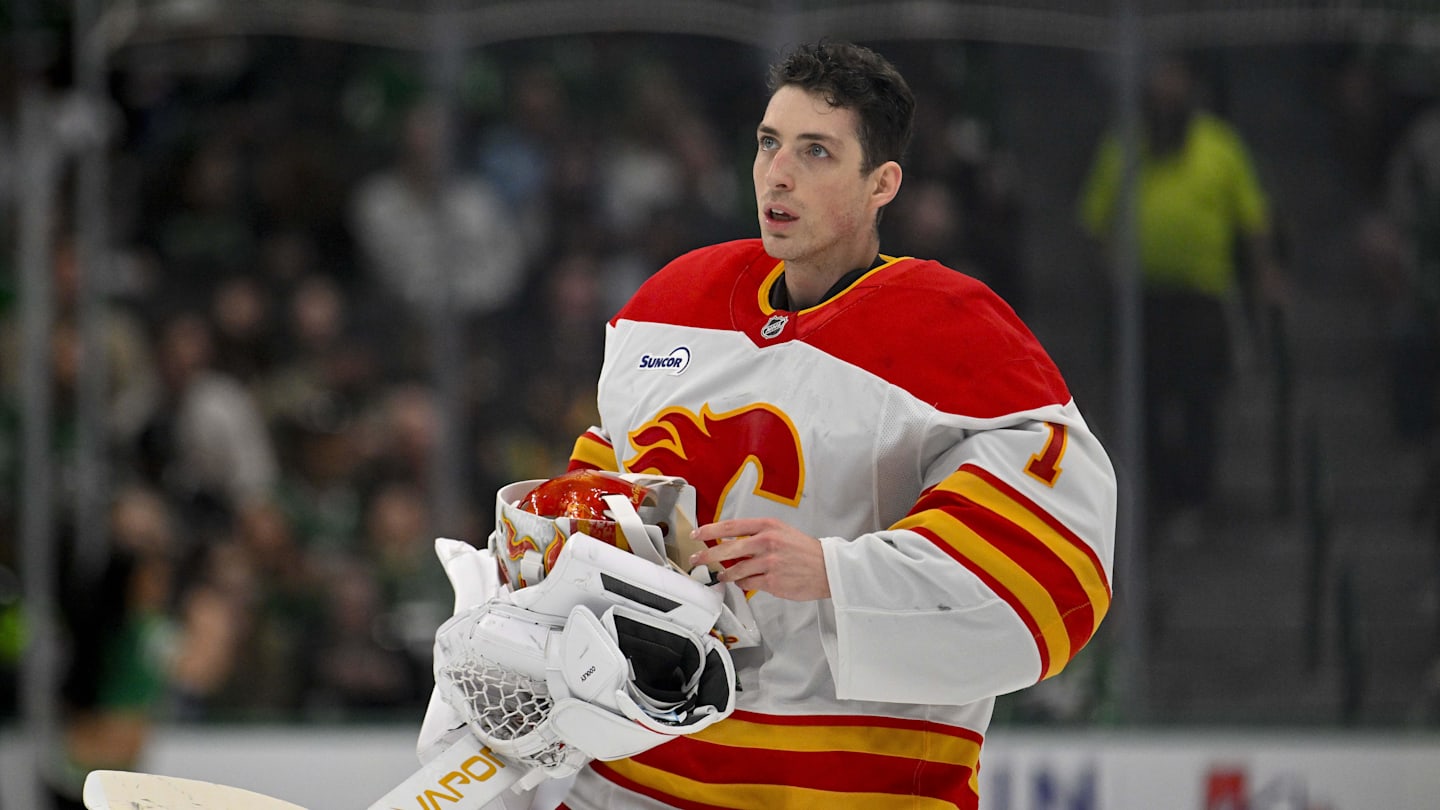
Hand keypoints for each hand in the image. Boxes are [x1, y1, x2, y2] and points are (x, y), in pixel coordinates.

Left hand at [688, 518, 830, 600]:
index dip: (710, 531)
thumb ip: (757, 535)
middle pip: (727, 549)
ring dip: (726, 574)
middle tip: (696, 560)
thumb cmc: (804, 550)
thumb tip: (731, 543)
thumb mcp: (781, 532)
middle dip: (707, 556)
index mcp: (768, 526)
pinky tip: (744, 582)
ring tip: (722, 575)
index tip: (697, 535)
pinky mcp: (772, 582)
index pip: (731, 526)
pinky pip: (747, 584)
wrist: (827, 568)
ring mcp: (769, 563)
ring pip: (735, 570)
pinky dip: (742, 584)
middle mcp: (767, 542)